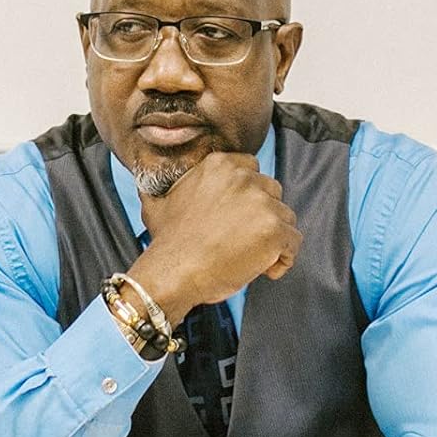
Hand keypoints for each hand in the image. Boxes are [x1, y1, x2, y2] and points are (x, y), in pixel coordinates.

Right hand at [127, 151, 301, 319]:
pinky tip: (263, 269)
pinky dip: (283, 258)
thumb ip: (165, 188)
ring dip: (273, 238)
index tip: (239, 215)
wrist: (174, 270)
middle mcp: (244, 178)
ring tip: (251, 257)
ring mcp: (262, 204)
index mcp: (220, 165)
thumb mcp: (158, 204)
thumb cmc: (168, 242)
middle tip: (244, 239)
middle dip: (263, 215)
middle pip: (273, 192)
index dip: (249, 195)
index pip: (252, 169)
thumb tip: (142, 182)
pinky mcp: (275, 230)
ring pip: (285, 218)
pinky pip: (293, 243)